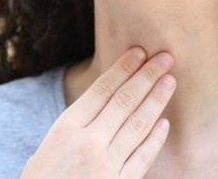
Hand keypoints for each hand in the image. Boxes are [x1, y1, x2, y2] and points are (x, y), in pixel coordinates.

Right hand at [20, 47, 175, 177]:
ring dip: (156, 100)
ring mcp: (106, 166)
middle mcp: (88, 142)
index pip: (101, 90)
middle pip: (124, 101)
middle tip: (166, 56)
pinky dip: (155, 139)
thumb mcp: (47, 148)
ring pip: (138, 125)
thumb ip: (74, 129)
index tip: (139, 52)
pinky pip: (142, 158)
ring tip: (170, 80)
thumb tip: (101, 107)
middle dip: (147, 76)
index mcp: (65, 128)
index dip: (123, 68)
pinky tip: (164, 124)